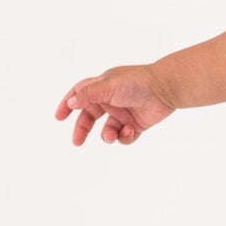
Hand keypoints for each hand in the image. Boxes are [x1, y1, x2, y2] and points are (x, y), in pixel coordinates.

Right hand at [55, 65, 176, 145]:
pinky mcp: (136, 124)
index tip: (59, 118)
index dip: (68, 105)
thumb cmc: (136, 83)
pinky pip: (124, 136)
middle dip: (82, 129)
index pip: (79, 95)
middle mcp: (111, 100)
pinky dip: (125, 136)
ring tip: (112, 135)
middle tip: (77, 142)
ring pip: (107, 130)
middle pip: (90, 117)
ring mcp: (124, 113)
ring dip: (107, 135)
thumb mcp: (107, 86)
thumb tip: (70, 103)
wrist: (166, 89)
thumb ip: (88, 95)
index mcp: (102, 87)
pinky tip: (131, 130)